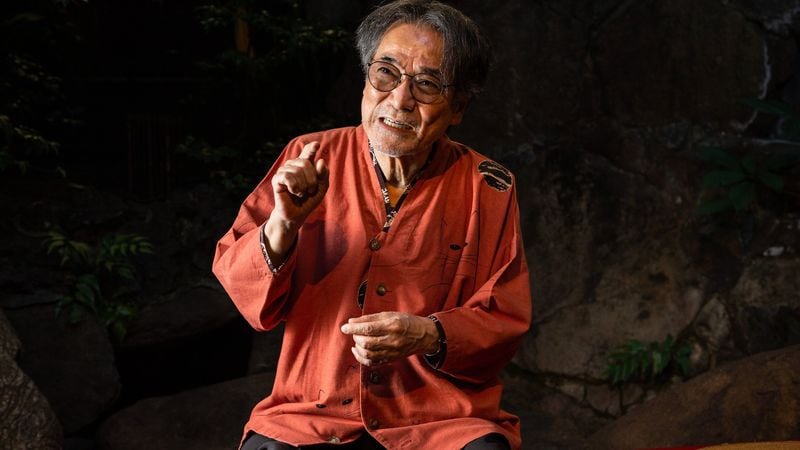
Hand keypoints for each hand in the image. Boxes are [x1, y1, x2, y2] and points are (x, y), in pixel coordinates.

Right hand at [264, 141, 328, 260]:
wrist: (297, 214)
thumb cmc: (309, 200)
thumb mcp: (321, 188)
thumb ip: (324, 175)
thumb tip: (320, 161)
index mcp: (305, 165)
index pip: (308, 152)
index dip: (311, 148)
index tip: (316, 145)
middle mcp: (293, 165)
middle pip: (306, 163)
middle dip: (312, 179)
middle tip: (310, 191)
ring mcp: (284, 170)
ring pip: (297, 170)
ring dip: (304, 186)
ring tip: (301, 193)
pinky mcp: (277, 179)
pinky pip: (288, 177)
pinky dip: (295, 186)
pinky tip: (294, 192)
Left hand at [340, 312, 438, 365]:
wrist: (424, 336)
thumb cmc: (407, 322)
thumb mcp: (390, 314)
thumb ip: (370, 318)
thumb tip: (352, 321)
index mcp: (392, 326)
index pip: (368, 328)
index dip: (354, 328)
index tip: (344, 327)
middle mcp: (392, 340)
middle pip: (367, 342)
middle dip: (355, 337)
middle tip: (354, 331)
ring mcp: (392, 352)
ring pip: (368, 354)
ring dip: (358, 347)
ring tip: (357, 339)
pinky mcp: (390, 359)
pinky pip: (372, 362)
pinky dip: (361, 357)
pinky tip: (358, 350)